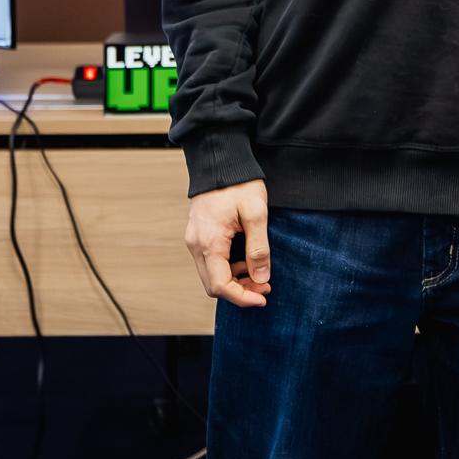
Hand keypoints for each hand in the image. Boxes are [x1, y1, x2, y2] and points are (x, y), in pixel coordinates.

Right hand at [185, 179, 271, 306]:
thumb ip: (258, 248)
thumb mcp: (256, 214)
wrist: (220, 160)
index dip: (242, 297)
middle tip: (265, 286)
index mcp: (209, 242)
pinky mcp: (198, 235)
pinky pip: (210, 262)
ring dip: (234, 281)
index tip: (262, 298)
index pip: (220, 285)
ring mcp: (194, 240)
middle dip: (239, 291)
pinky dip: (227, 268)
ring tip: (259, 274)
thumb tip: (260, 278)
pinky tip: (246, 261)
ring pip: (211, 275)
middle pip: (213, 284)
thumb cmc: (238, 183)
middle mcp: (195, 245)